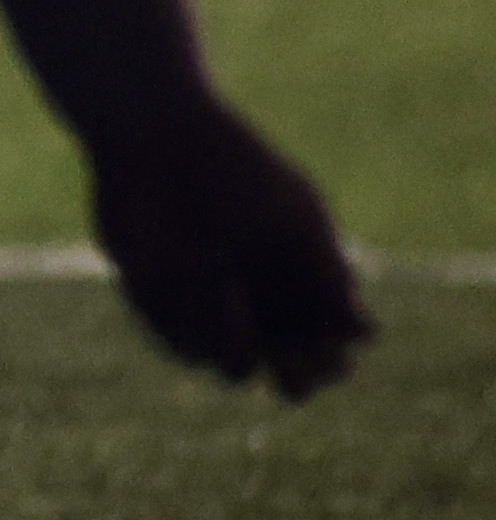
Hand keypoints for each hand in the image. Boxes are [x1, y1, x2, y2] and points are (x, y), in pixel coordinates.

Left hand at [87, 95, 372, 398]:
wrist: (158, 141)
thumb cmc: (236, 169)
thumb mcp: (296, 216)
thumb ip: (328, 274)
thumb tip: (362, 334)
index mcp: (304, 288)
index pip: (334, 352)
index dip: (336, 360)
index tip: (328, 337)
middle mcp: (262, 308)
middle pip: (294, 378)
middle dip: (298, 378)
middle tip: (289, 354)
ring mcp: (211, 313)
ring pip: (237, 370)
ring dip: (238, 340)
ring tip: (227, 281)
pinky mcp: (162, 310)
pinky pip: (187, 346)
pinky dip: (200, 318)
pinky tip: (202, 273)